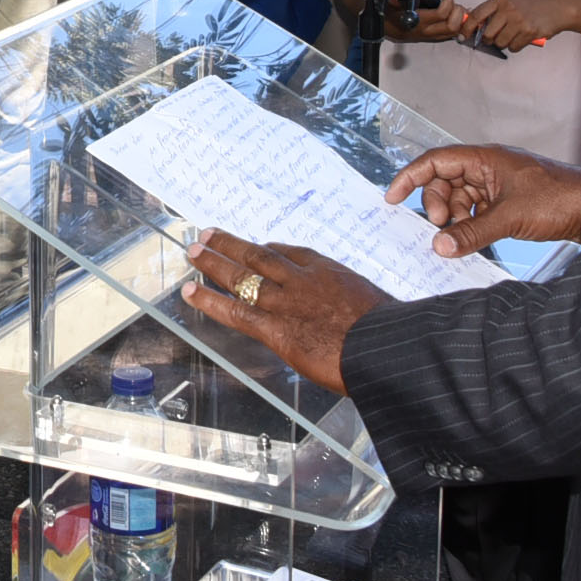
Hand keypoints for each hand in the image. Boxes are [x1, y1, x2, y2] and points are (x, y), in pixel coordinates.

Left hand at [178, 230, 390, 394]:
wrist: (387, 346)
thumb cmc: (391, 332)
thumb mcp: (377, 306)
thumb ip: (357, 307)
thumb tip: (357, 319)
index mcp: (329, 271)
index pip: (291, 253)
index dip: (269, 249)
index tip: (257, 245)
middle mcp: (302, 280)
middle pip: (260, 256)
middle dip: (232, 245)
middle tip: (210, 234)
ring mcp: (286, 303)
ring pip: (242, 277)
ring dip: (213, 262)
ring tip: (193, 251)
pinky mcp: (276, 329)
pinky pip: (236, 312)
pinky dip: (210, 300)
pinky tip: (190, 291)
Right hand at [387, 144, 580, 257]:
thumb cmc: (559, 199)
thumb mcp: (509, 218)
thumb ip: (471, 232)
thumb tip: (439, 246)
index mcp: (486, 159)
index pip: (436, 161)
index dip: (411, 177)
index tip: (393, 196)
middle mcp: (488, 169)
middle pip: (445, 183)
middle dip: (436, 205)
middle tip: (439, 227)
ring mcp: (498, 186)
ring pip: (460, 199)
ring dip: (454, 219)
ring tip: (457, 237)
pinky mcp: (507, 203)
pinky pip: (476, 211)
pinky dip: (469, 225)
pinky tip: (472, 239)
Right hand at [392, 0, 468, 42]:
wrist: (391, 31)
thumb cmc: (393, 17)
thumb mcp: (391, 7)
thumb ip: (394, 2)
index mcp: (418, 22)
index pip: (441, 14)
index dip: (448, 2)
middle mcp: (427, 31)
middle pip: (452, 26)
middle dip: (458, 12)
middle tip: (454, 3)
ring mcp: (433, 36)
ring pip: (455, 32)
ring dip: (460, 19)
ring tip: (457, 8)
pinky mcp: (436, 37)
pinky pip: (453, 34)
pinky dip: (459, 24)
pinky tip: (457, 16)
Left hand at [459, 0, 580, 51]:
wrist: (559, 7)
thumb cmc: (535, 3)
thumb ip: (495, 10)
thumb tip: (477, 24)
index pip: (476, 15)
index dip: (467, 27)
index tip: (463, 35)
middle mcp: (508, 9)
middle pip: (487, 34)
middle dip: (489, 39)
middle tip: (495, 37)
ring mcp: (518, 21)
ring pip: (500, 42)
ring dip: (505, 43)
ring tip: (514, 34)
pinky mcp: (529, 32)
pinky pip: (514, 47)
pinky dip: (517, 45)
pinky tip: (523, 37)